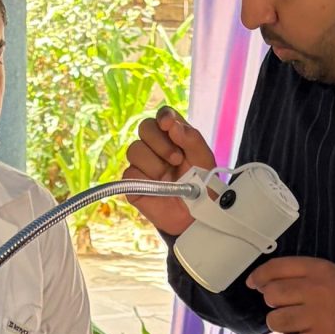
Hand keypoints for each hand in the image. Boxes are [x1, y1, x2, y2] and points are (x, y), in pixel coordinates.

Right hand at [125, 107, 214, 239]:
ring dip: (154, 163)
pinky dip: (144, 179)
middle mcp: (156, 147)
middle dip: (160, 142)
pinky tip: (158, 188)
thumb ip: (192, 139)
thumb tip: (173, 125)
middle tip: (176, 159)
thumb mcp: (204, 160)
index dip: (164, 116)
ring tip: (168, 177)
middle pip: (145, 127)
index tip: (169, 125)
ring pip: (135, 149)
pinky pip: (130, 172)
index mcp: (174, 137)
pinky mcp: (133, 183)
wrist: (196, 217)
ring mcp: (143, 164)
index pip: (163, 115)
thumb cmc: (202, 186)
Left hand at [247, 257, 334, 333]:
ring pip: (276, 321)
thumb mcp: (328, 273)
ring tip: (295, 325)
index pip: (276, 268)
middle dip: (274, 303)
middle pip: (271, 296)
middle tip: (288, 307)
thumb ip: (298, 274)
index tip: (253, 284)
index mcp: (318, 270)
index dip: (259, 277)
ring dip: (281, 325)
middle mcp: (316, 291)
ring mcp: (318, 317)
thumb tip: (260, 284)